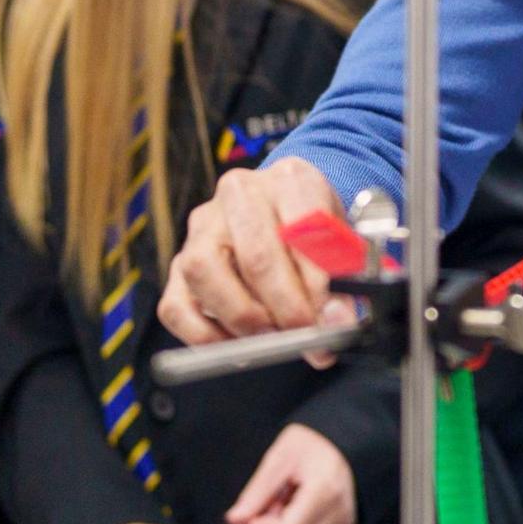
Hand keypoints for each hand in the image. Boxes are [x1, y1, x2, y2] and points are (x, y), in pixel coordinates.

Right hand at [158, 157, 355, 365]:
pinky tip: (236, 345)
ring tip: (271, 338)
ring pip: (204, 271)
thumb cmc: (316, 231)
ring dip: (241, 316)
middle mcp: (240, 193)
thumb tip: (337, 322)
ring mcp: (203, 226)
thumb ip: (345, 280)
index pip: (303, 226)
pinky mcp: (179, 262)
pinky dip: (204, 335)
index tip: (328, 315)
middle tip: (304, 334)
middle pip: (255, 253)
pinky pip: (177, 305)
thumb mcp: (343, 243)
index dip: (316, 279)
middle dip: (284, 306)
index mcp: (290, 179)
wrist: (288, 215)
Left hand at [227, 425, 357, 523]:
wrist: (337, 439)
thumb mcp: (278, 458)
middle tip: (269, 502)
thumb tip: (236, 519)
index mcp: (324, 490)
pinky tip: (296, 505)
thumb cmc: (310, 443)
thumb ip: (256, 492)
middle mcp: (338, 511)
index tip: (248, 515)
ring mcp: (342, 520)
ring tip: (285, 500)